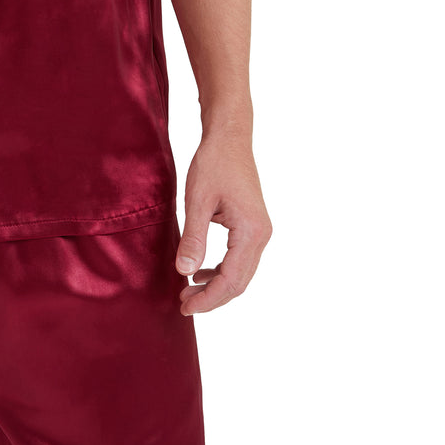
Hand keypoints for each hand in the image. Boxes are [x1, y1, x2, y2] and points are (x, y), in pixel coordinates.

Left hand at [175, 130, 271, 313]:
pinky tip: (199, 271)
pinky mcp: (253, 226)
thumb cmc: (214, 163)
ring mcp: (259, 231)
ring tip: (187, 290)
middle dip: (212, 298)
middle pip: (239, 282)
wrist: (230, 137)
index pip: (231, 279)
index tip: (185, 307)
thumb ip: (193, 238)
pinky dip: (221, 270)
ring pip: (241, 273)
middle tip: (183, 304)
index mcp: (251, 231)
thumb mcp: (197, 200)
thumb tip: (184, 271)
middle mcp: (261, 235)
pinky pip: (240, 259)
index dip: (208, 298)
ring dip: (216, 286)